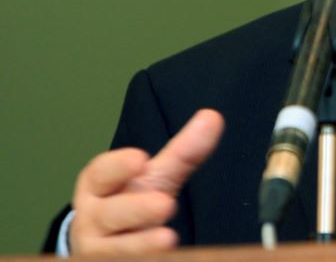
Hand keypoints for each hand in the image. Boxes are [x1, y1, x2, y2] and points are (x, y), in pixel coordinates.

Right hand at [69, 109, 223, 254]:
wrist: (101, 245)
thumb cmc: (128, 202)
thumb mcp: (152, 177)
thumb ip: (181, 152)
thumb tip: (213, 117)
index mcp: (98, 187)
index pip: (101, 174)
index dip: (117, 167)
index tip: (140, 159)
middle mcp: (93, 219)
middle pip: (110, 214)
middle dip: (136, 209)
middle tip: (165, 203)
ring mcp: (98, 250)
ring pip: (115, 249)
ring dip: (140, 245)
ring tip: (168, 239)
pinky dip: (144, 261)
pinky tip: (169, 257)